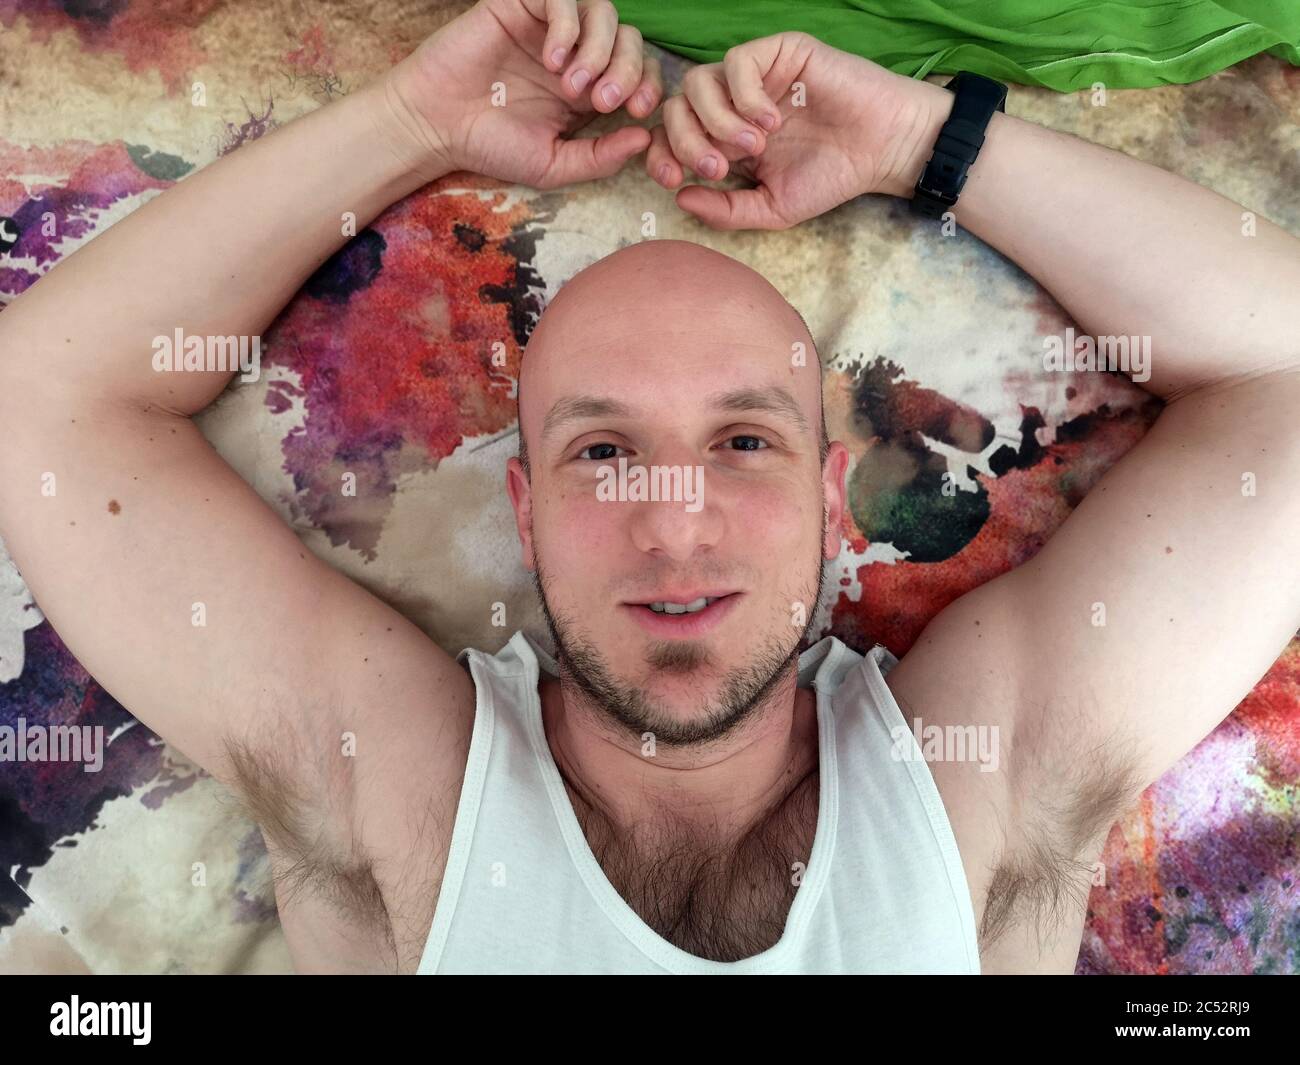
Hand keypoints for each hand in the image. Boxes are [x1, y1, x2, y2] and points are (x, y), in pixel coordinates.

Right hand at [379, 0, 661, 187]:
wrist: (435, 124)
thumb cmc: (491, 145)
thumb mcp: (554, 165)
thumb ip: (601, 157)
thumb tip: (646, 138)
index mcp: (589, 90)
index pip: (639, 71)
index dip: (647, 86)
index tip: (634, 112)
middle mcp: (575, 54)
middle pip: (629, 39)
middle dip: (628, 70)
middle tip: (603, 101)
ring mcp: (550, 27)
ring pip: (603, 13)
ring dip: (599, 49)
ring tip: (572, 85)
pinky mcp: (522, 5)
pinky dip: (567, 26)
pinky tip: (551, 59)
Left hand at [645, 32, 951, 229]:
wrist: (883, 149)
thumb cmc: (831, 177)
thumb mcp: (771, 208)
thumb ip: (726, 209)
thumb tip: (679, 197)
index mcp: (725, 139)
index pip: (672, 136)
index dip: (661, 155)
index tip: (673, 179)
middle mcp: (733, 104)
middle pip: (676, 108)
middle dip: (685, 142)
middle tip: (717, 169)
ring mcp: (754, 76)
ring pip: (698, 82)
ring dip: (715, 121)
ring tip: (753, 146)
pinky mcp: (779, 52)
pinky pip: (737, 61)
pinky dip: (744, 95)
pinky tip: (771, 121)